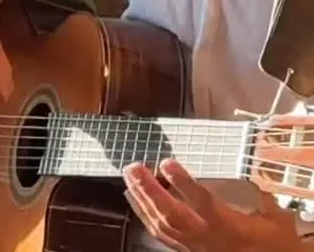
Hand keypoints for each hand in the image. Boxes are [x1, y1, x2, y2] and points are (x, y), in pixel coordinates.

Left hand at [123, 159, 301, 250]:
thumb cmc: (273, 245)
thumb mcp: (275, 218)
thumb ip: (262, 194)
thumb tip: (253, 169)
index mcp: (227, 226)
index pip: (201, 202)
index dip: (182, 182)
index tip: (167, 162)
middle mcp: (205, 237)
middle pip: (171, 214)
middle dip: (149, 190)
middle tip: (133, 167)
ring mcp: (194, 246)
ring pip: (162, 226)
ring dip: (142, 201)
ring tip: (129, 178)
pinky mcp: (189, 251)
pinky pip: (162, 236)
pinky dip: (146, 217)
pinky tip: (136, 203)